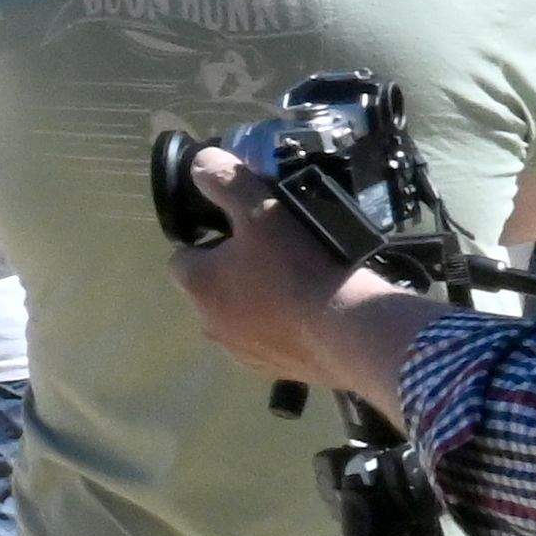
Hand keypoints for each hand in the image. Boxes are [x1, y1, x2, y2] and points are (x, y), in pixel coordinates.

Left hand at [166, 148, 448, 411]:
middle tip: (279, 253)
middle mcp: (208, 323)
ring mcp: (240, 352)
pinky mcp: (275, 371)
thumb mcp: (261, 208)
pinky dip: (287, 328)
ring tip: (302, 282)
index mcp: (195, 283)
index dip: (212, 238)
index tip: (245, 231)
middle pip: (214, 287)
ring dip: (263, 301)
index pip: (185, 255)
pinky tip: (316, 313)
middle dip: (238, 271)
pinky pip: (273, 342)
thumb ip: (226, 181)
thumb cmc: (298, 265)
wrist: (350, 331)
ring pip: (243, 316)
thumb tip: (199, 165)